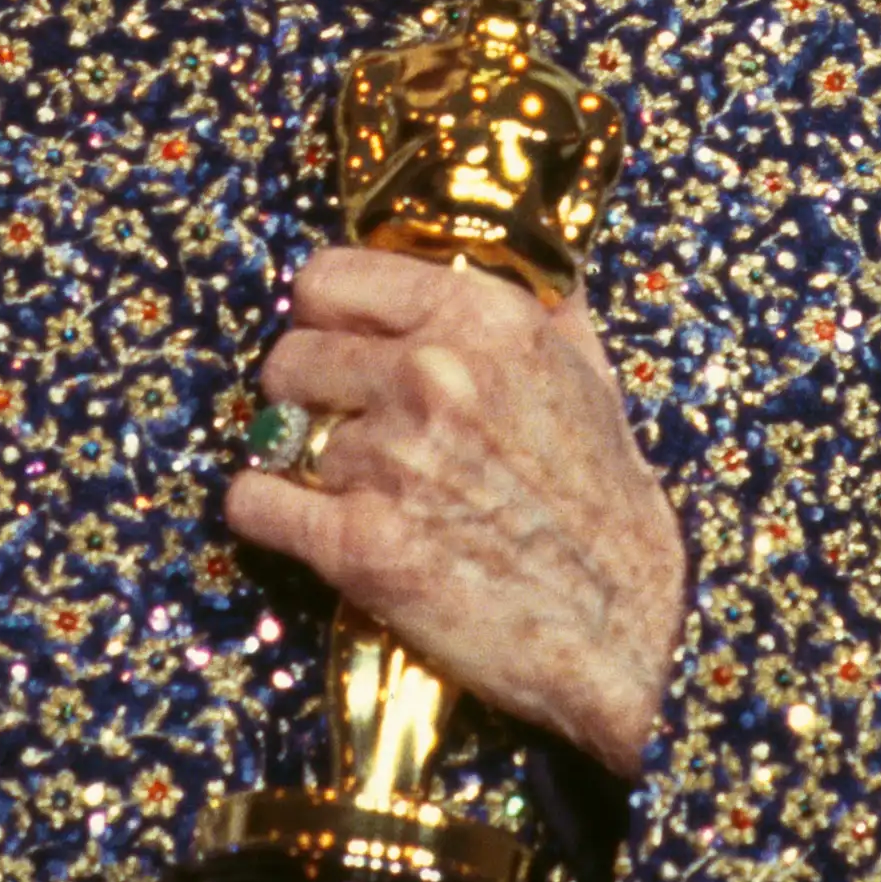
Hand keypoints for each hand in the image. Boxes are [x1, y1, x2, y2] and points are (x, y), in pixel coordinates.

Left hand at [225, 248, 689, 778]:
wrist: (625, 632)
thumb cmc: (610, 508)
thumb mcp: (591, 377)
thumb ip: (541, 303)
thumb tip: (508, 248)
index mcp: (484, 320)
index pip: (330, 278)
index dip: (324, 314)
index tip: (336, 341)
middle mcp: (431, 375)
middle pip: (292, 356)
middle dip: (308, 393)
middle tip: (343, 426)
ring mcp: (391, 459)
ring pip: (282, 435)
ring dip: (308, 462)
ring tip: (362, 490)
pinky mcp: (358, 543)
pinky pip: (255, 503)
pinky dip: (266, 513)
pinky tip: (303, 523)